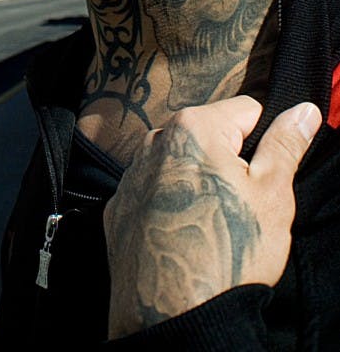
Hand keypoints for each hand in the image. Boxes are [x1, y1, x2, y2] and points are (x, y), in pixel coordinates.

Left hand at [104, 96, 321, 337]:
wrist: (174, 312)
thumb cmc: (229, 248)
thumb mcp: (272, 193)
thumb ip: (285, 144)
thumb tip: (303, 110)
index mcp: (194, 126)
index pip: (246, 111)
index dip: (264, 143)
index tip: (262, 176)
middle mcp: (154, 140)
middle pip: (209, 136)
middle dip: (227, 162)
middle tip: (239, 206)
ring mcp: (131, 173)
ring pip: (179, 163)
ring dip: (196, 181)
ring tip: (211, 224)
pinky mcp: (118, 206)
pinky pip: (153, 192)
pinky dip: (169, 205)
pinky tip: (184, 234)